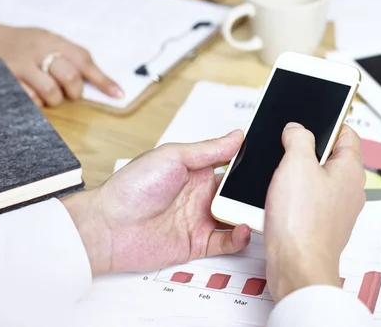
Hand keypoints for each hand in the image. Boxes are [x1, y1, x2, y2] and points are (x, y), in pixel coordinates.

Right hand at [0, 23, 122, 106]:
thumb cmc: (22, 44)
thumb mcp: (47, 41)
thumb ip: (71, 58)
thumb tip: (104, 83)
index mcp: (53, 39)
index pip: (84, 60)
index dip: (103, 80)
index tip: (118, 94)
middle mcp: (37, 49)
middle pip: (69, 77)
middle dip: (73, 91)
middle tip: (68, 93)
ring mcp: (19, 64)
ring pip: (50, 91)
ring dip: (53, 99)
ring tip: (47, 93)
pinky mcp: (4, 79)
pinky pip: (28, 99)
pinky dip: (34, 102)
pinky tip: (31, 94)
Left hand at [62, 131, 251, 274]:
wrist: (108, 226)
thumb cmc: (133, 187)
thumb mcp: (173, 156)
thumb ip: (209, 149)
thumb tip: (237, 136)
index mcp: (196, 170)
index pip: (231, 165)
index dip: (248, 164)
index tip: (267, 160)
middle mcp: (201, 195)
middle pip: (237, 192)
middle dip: (253, 191)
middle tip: (272, 188)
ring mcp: (200, 219)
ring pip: (236, 217)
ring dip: (249, 214)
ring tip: (262, 209)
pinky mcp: (197, 243)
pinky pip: (226, 242)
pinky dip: (239, 238)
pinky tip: (243, 228)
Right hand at [264, 123, 365, 301]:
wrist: (297, 267)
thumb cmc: (302, 222)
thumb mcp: (295, 164)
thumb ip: (298, 138)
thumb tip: (296, 129)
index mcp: (350, 169)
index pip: (347, 133)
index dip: (328, 123)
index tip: (310, 121)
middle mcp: (349, 190)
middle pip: (331, 156)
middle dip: (307, 150)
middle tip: (288, 148)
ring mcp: (337, 209)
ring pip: (318, 179)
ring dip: (298, 174)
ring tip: (281, 175)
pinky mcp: (322, 225)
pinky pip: (310, 201)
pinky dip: (295, 196)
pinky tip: (279, 198)